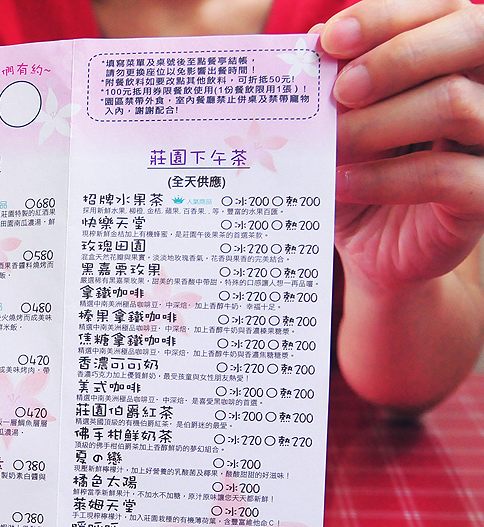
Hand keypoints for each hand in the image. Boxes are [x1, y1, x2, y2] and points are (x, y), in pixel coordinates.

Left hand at [322, 0, 483, 285]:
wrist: (376, 246)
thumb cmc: (362, 170)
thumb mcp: (343, 123)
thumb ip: (336, 80)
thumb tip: (315, 38)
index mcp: (455, 54)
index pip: (441, 8)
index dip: (386, 17)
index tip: (329, 39)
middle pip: (471, 37)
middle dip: (398, 57)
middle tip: (341, 90)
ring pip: (455, 104)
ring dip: (377, 123)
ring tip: (330, 145)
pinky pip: (445, 176)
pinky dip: (385, 178)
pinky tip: (342, 184)